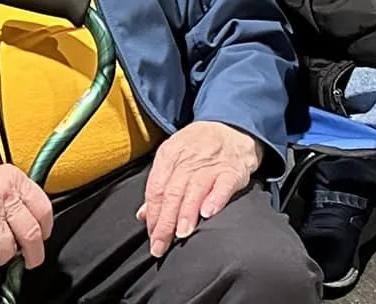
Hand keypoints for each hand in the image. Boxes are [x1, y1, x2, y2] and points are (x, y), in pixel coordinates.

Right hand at [0, 158, 53, 272]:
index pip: (43, 209)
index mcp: (14, 180)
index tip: (41, 238)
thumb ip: (18, 195)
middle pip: (31, 234)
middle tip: (28, 260)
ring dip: (1, 258)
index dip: (45, 229)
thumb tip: (35, 223)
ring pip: (8, 251)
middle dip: (32, 254)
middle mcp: (4, 196)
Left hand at [135, 120, 261, 257]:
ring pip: (195, 189)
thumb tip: (142, 216)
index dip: (153, 214)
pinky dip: (215, 199)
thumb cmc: (198, 149)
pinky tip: (208, 213)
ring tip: (181, 234)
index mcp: (169, 155)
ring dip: (186, 212)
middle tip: (161, 245)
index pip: (156, 188)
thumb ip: (159, 186)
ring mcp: (211, 164)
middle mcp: (188, 159)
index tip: (152, 236)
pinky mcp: (232, 170)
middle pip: (172, 192)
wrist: (231, 128)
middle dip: (165, 222)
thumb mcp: (174, 158)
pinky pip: (223, 185)